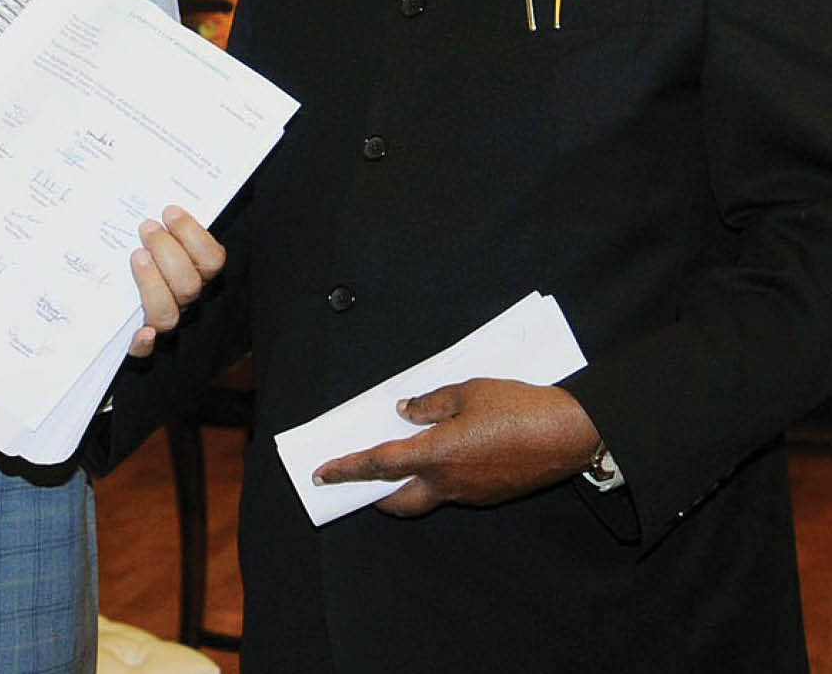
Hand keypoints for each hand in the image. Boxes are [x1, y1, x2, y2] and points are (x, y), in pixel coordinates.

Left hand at [125, 205, 226, 357]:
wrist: (115, 306)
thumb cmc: (142, 260)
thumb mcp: (159, 241)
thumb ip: (166, 228)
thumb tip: (162, 205)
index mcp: (198, 275)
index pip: (211, 260)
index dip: (192, 235)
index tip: (169, 212)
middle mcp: (187, 303)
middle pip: (189, 285)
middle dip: (167, 251)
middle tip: (147, 227)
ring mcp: (165, 326)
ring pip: (169, 313)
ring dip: (152, 283)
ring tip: (136, 255)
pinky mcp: (139, 346)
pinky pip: (145, 354)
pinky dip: (144, 344)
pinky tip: (142, 332)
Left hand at [311, 378, 599, 516]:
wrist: (570, 433)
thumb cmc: (516, 407)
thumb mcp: (467, 391)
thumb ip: (430, 404)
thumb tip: (404, 412)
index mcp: (436, 455)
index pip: (379, 466)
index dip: (347, 469)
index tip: (321, 473)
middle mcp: (449, 483)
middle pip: (400, 501)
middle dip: (375, 495)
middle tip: (359, 479)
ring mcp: (471, 494)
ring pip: (428, 497)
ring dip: (409, 484)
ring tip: (402, 459)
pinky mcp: (491, 495)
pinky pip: (454, 490)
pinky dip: (439, 477)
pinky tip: (445, 454)